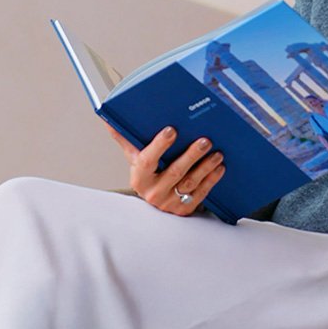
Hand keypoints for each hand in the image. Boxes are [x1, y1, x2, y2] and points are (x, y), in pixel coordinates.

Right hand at [107, 124, 225, 215]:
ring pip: (190, 183)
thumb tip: (108, 118)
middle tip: (204, 140)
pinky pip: (200, 194)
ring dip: (205, 167)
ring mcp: (169, 203)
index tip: (171, 130)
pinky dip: (211, 180)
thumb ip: (125, 139)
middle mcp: (153, 192)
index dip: (159, 145)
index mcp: (139, 177)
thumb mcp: (134, 159)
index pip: (147, 160)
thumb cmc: (146, 175)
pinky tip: (219, 167)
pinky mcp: (184, 209)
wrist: (153, 204)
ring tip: (216, 152)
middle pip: (175, 172)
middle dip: (191, 155)